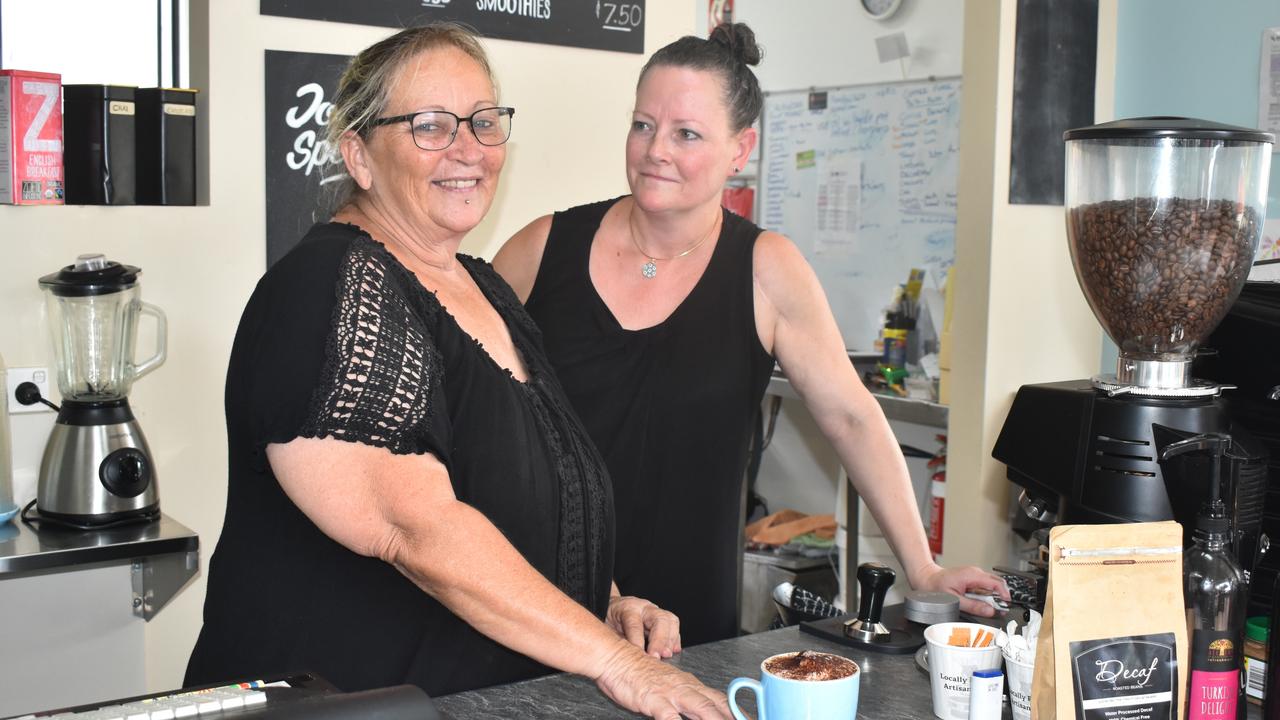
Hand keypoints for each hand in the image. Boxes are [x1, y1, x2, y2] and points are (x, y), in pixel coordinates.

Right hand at [595, 643, 730, 719]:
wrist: (615, 658)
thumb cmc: (637, 675)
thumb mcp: (667, 686)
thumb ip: (685, 700)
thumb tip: (700, 712)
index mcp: (689, 685)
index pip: (721, 700)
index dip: (738, 713)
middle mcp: (685, 688)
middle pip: (718, 706)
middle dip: (734, 718)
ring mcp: (672, 694)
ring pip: (702, 709)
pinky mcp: (655, 701)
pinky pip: (670, 719)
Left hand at [607, 595, 681, 657]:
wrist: (611, 608)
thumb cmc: (608, 619)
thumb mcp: (606, 629)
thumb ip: (615, 641)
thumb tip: (622, 659)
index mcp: (627, 608)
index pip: (635, 624)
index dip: (637, 641)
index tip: (640, 656)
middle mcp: (644, 607)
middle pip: (659, 619)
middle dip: (660, 640)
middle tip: (657, 657)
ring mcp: (655, 611)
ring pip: (671, 620)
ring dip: (670, 640)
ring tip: (666, 655)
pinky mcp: (663, 619)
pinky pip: (674, 627)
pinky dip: (675, 640)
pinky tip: (673, 651)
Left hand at [912, 563, 1009, 616]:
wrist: (927, 578)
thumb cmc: (936, 586)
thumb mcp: (954, 599)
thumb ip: (973, 606)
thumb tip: (989, 611)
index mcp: (972, 575)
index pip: (996, 583)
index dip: (1004, 595)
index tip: (1006, 605)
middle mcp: (975, 572)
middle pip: (997, 583)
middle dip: (1000, 597)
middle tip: (998, 610)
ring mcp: (974, 575)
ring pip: (991, 586)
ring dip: (991, 597)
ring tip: (983, 607)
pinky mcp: (972, 578)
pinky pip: (984, 587)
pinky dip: (985, 595)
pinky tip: (977, 601)